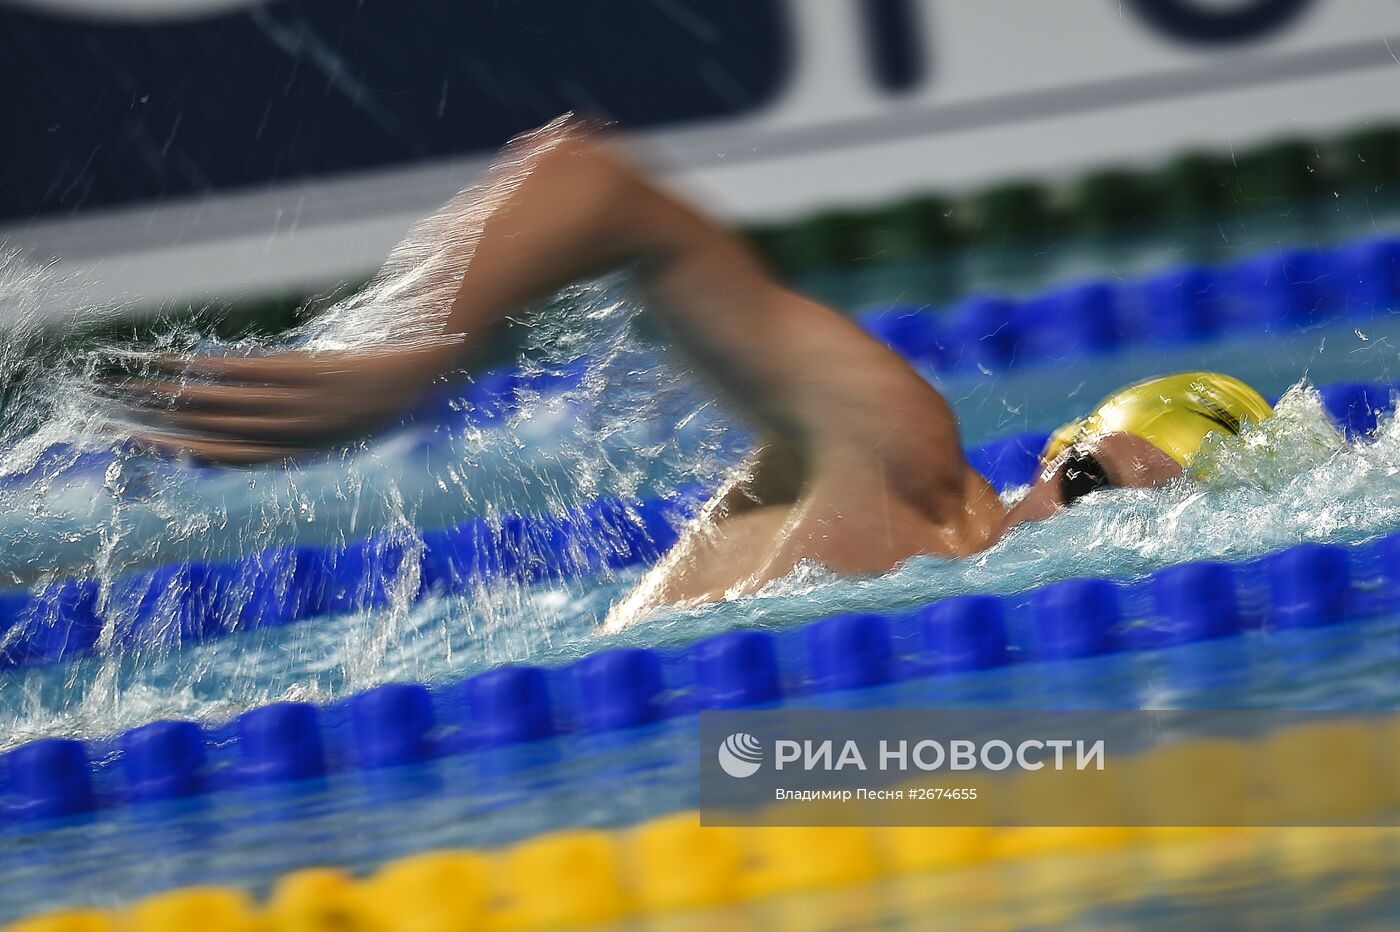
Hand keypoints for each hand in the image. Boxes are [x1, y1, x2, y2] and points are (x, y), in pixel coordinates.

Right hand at [102, 339, 462, 463]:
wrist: (452, 341)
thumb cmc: (418, 374)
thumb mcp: (377, 405)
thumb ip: (335, 413)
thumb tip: (301, 409)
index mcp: (327, 446)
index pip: (250, 459)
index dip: (202, 456)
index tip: (160, 451)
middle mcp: (318, 431)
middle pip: (232, 436)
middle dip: (173, 433)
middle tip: (123, 430)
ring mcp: (320, 401)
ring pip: (238, 406)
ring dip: (182, 399)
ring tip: (137, 392)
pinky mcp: (324, 370)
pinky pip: (262, 373)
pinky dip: (222, 370)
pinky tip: (189, 364)